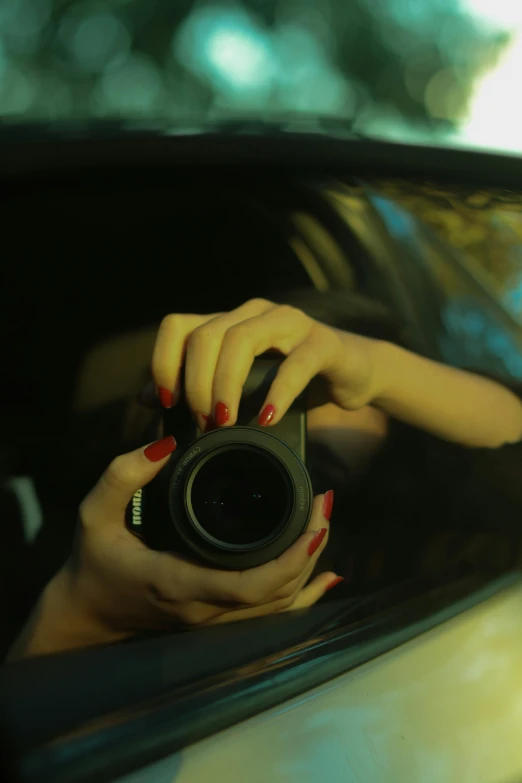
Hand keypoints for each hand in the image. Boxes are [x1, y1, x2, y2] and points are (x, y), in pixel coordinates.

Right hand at [9, 440, 339, 657]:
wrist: (88, 612)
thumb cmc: (95, 561)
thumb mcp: (95, 514)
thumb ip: (123, 476)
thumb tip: (166, 444)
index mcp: (180, 582)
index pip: (250, 584)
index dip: (292, 557)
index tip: (315, 517)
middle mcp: (205, 609)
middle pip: (278, 594)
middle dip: (311, 548)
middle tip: (323, 502)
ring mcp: (215, 620)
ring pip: (280, 607)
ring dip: (309, 566)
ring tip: (322, 521)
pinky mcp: (218, 619)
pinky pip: (271, 615)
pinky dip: (304, 597)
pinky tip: (327, 577)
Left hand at [150, 298, 381, 427]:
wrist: (355, 371)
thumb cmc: (293, 379)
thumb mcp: (242, 383)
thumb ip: (197, 385)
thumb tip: (147, 397)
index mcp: (230, 321)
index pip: (178, 326)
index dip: (164, 363)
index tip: (167, 402)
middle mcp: (255, 313)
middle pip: (205, 335)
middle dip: (196, 383)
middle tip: (202, 421)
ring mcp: (289, 323)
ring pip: (240, 341)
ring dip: (225, 386)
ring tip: (224, 421)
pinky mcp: (322, 342)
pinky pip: (294, 365)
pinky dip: (276, 394)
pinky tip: (266, 419)